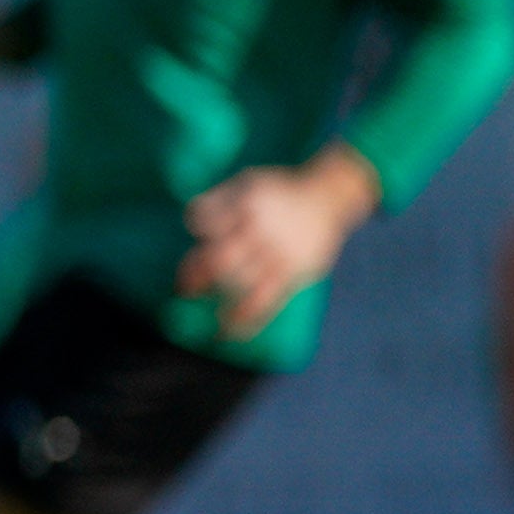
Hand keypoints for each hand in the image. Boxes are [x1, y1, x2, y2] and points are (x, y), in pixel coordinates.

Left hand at [177, 147, 379, 342]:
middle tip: (184, 288)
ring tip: (207, 317)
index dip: (197, 231)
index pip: (206, 221)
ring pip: (241, 283)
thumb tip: (193, 223)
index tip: (195, 244)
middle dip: (197, 275)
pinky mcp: (294, 272)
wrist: (329, 197)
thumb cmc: (280, 192)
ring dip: (219, 300)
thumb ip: (219, 198)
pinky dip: (247, 319)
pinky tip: (231, 333)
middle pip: (220, 257)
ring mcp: (279, 252)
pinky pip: (268, 301)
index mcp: (246, 204)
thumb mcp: (248, 181)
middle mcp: (261, 229)